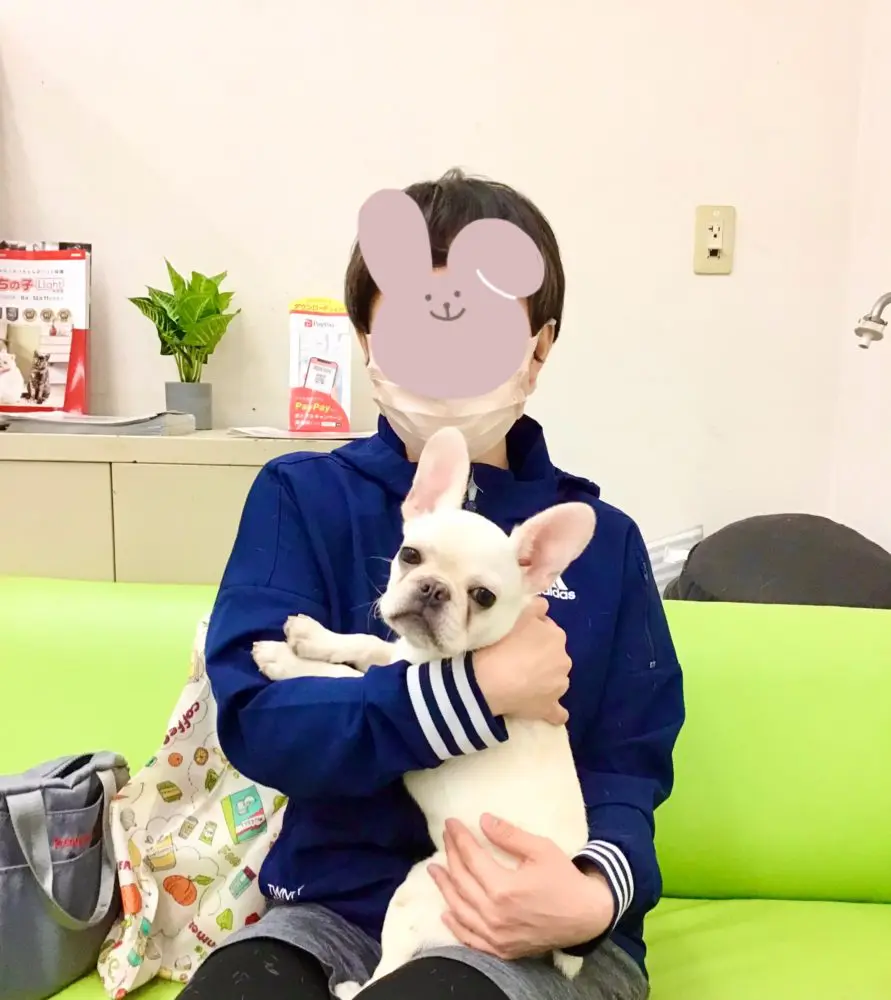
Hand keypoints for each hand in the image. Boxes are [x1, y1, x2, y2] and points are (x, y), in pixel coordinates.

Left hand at [428, 815, 614, 959]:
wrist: (586, 916)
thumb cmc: (564, 879)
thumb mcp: (540, 849)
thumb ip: (509, 835)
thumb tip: (483, 820)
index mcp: (503, 888)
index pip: (471, 858)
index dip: (459, 838)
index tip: (451, 823)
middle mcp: (494, 915)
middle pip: (462, 881)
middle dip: (451, 856)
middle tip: (445, 838)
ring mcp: (496, 936)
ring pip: (460, 909)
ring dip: (444, 887)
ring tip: (434, 870)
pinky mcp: (501, 949)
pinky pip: (470, 938)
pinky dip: (455, 925)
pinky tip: (446, 912)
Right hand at [473, 597, 570, 723]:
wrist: (487, 679)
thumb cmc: (500, 642)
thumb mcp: (518, 614)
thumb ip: (536, 606)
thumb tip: (544, 606)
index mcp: (556, 636)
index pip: (547, 630)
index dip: (532, 633)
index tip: (516, 637)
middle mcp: (564, 660)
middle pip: (552, 655)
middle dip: (540, 656)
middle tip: (516, 657)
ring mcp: (559, 686)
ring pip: (555, 679)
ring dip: (544, 680)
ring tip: (521, 682)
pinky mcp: (549, 708)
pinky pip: (557, 712)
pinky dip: (554, 711)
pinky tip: (544, 709)